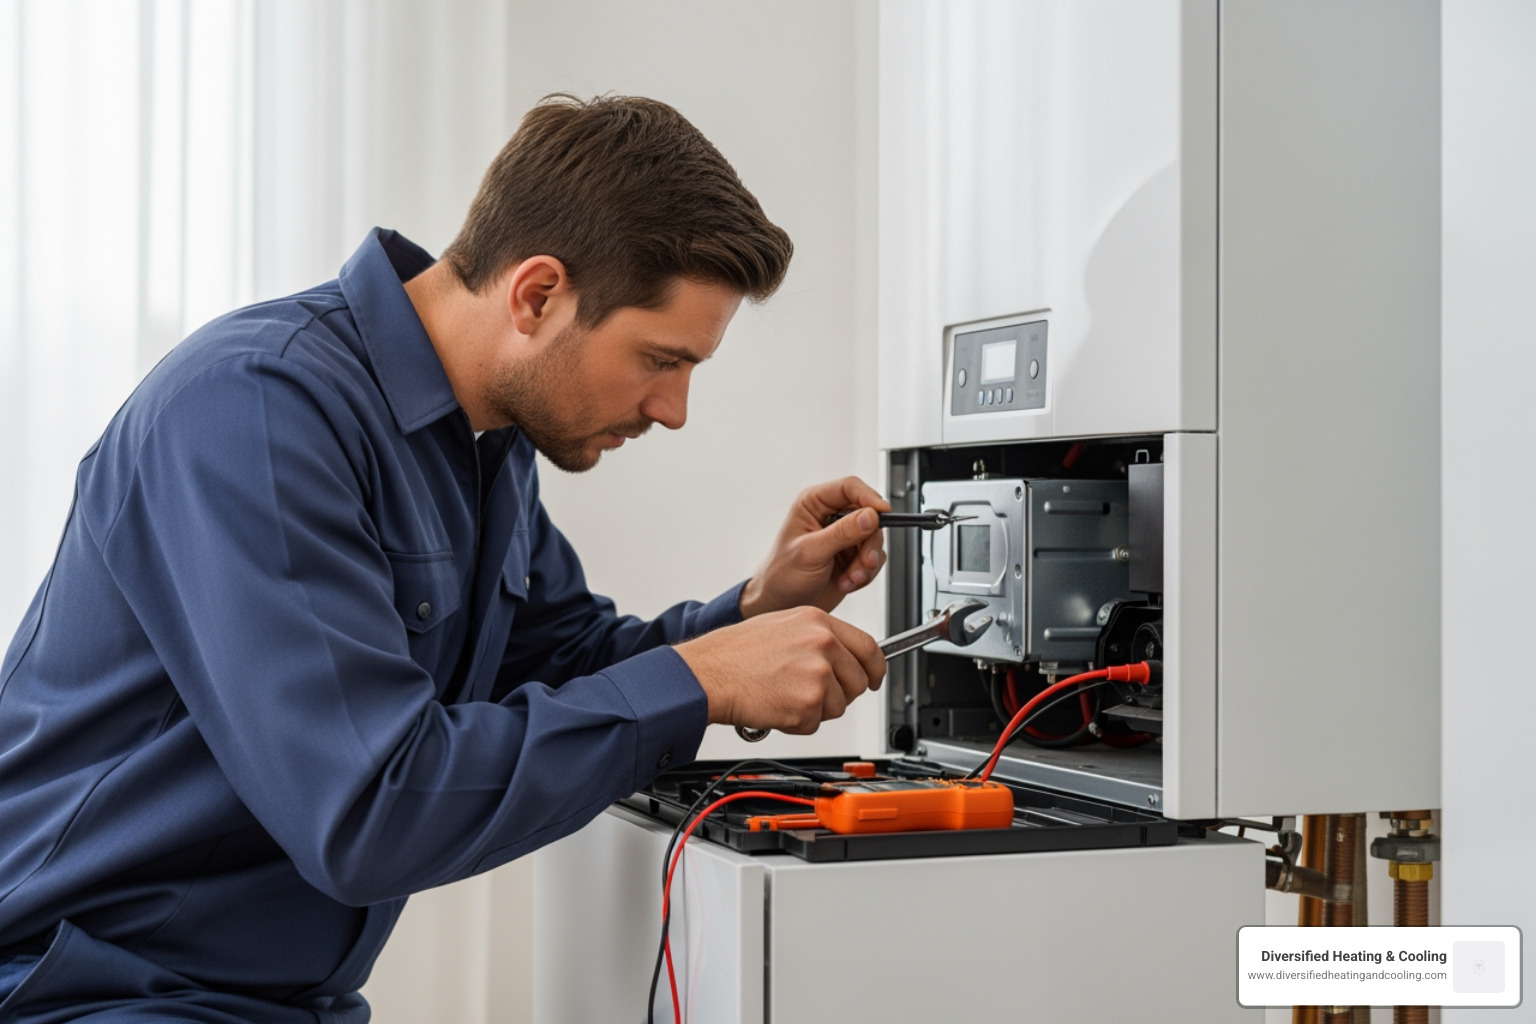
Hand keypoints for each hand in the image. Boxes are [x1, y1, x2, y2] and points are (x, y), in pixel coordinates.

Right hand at [674, 608, 884, 732]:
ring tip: (784, 693)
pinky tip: (776, 705)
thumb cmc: (735, 652)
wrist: (708, 673)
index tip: (874, 678)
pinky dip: (797, 722)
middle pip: (858, 682)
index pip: (869, 648)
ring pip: (838, 706)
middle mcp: (822, 644)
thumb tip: (845, 654)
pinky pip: (815, 724)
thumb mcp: (783, 625)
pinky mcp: (807, 704)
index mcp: (818, 622)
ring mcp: (817, 674)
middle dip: (839, 693)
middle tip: (809, 691)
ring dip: (815, 709)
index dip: (875, 669)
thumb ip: (818, 637)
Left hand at [739, 476, 890, 616]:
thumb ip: (841, 533)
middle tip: (865, 560)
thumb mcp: (810, 552)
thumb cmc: (781, 575)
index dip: (869, 498)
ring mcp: (844, 537)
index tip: (883, 513)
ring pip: (874, 539)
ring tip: (851, 577)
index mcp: (814, 504)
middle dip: (870, 542)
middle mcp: (831, 517)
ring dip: (867, 562)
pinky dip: (865, 574)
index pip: (849, 488)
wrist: (781, 604)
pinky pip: (874, 559)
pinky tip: (848, 582)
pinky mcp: (853, 556)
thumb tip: (869, 516)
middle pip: (869, 515)